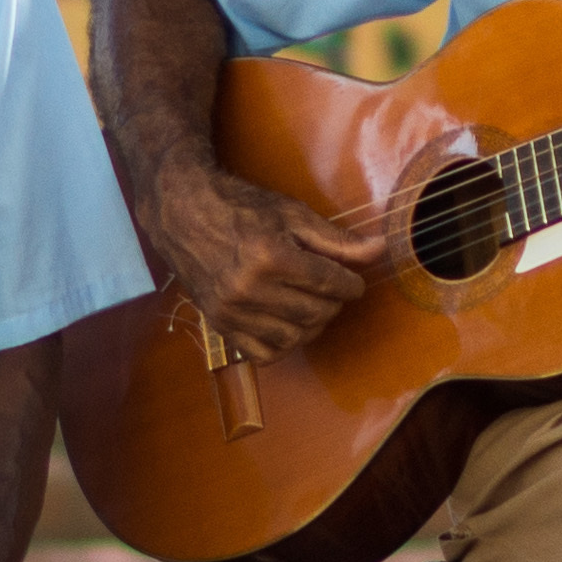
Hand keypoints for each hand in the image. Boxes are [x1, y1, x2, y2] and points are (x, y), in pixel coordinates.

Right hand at [145, 158, 397, 361]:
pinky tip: (287, 323)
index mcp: (270, 256)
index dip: (351, 285)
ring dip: (312, 325)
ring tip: (310, 304)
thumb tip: (379, 250)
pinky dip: (284, 344)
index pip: (330, 284)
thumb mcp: (292, 214)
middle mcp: (248, 289)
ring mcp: (231, 311)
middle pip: (316, 313)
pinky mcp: (219, 325)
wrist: (183, 214)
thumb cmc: (240, 208)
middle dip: (334, 303)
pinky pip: (264, 354)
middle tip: (330, 289)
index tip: (352, 281)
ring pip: (294, 337)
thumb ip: (336, 239)